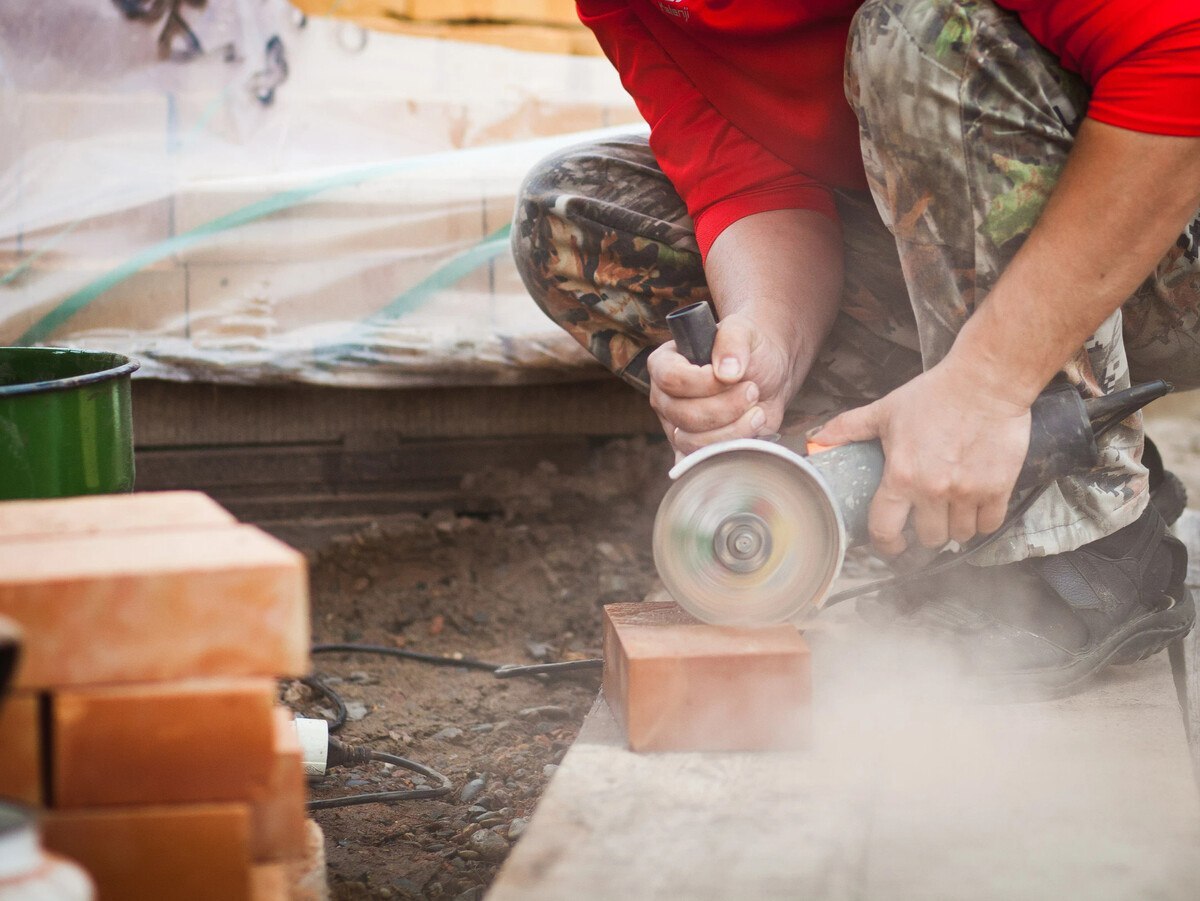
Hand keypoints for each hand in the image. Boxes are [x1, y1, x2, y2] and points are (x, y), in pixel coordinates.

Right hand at [648, 311, 797, 456]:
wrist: (767, 376)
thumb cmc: (749, 350)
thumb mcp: (744, 332)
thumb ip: (732, 341)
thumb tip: (727, 372)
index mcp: (664, 364)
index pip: (671, 379)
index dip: (703, 382)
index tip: (734, 376)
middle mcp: (664, 397)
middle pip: (683, 414)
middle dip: (726, 407)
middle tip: (752, 390)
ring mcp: (676, 426)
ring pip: (693, 442)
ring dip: (733, 429)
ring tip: (757, 411)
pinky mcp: (693, 449)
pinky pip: (703, 460)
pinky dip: (729, 450)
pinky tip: (748, 434)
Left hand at [812, 360, 1030, 554]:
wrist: (985, 381)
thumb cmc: (934, 395)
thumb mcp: (885, 410)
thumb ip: (849, 428)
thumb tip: (817, 439)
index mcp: (901, 476)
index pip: (885, 530)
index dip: (886, 545)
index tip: (892, 545)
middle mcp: (934, 490)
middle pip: (929, 538)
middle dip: (925, 533)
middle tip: (926, 518)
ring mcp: (968, 492)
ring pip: (960, 535)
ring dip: (955, 528)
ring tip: (951, 511)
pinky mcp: (998, 488)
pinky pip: (989, 525)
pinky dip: (982, 521)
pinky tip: (975, 506)